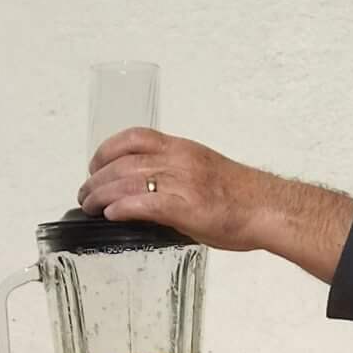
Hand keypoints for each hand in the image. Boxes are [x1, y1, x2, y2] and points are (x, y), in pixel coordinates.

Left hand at [76, 130, 352, 280]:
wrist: (268, 209)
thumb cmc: (242, 197)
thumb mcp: (204, 176)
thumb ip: (176, 179)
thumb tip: (150, 197)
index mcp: (182, 149)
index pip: (136, 137)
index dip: (107, 149)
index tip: (95, 165)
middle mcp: (178, 160)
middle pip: (123, 161)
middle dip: (96, 178)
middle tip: (84, 193)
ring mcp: (180, 182)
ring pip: (126, 181)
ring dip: (100, 193)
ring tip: (89, 206)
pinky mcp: (184, 206)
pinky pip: (143, 203)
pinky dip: (121, 207)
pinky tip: (110, 215)